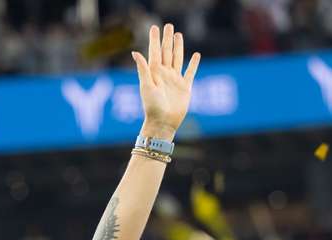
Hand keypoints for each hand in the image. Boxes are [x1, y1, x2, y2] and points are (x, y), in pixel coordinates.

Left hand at [131, 24, 199, 140]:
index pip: (154, 52)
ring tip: (178, 35)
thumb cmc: (152, 106)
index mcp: (154, 73)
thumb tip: (135, 52)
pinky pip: (190, 72)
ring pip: (177, 58)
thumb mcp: (146, 86)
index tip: (154, 27)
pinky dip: (193, 64)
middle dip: (167, 39)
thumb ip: (143, 68)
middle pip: (167, 52)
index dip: (154, 40)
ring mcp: (175, 80)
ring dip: (178, 47)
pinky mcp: (185, 87)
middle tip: (168, 26)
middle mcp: (164, 74)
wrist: (163, 122)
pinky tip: (196, 55)